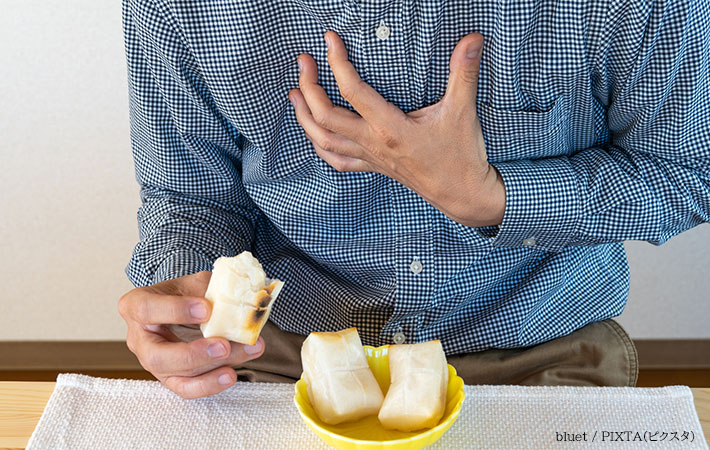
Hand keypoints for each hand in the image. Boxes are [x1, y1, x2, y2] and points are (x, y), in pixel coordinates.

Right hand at [118, 271, 264, 398]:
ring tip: (246, 352)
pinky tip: (231, 374)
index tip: (207, 309)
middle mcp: (139, 339)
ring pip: (178, 375)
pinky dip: (211, 384)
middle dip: (193, 354)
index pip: (147, 309)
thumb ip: (209, 289)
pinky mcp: (171, 378)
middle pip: (158, 356)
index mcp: (136, 306)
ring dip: (214, 368)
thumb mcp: (193, 282)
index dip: (176, 310)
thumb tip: (237, 298)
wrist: (185, 306)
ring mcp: (154, 363)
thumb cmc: (185, 293)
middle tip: (224, 346)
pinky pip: (188, 388)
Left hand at [289, 31, 504, 227]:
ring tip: (294, 95)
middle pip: (325, 116)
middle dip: (308, 87)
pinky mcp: (373, 167)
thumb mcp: (463, 111)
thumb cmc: (461, 155)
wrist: (462, 194)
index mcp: (390, 128)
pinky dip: (319, 145)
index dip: (337, 63)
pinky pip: (336, 160)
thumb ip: (464, 73)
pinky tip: (313, 133)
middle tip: (303, 62)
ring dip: (304, 117)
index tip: (329, 40)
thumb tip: (472, 39)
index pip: (353, 91)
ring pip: (323, 141)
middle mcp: (373, 144)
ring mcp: (370, 158)